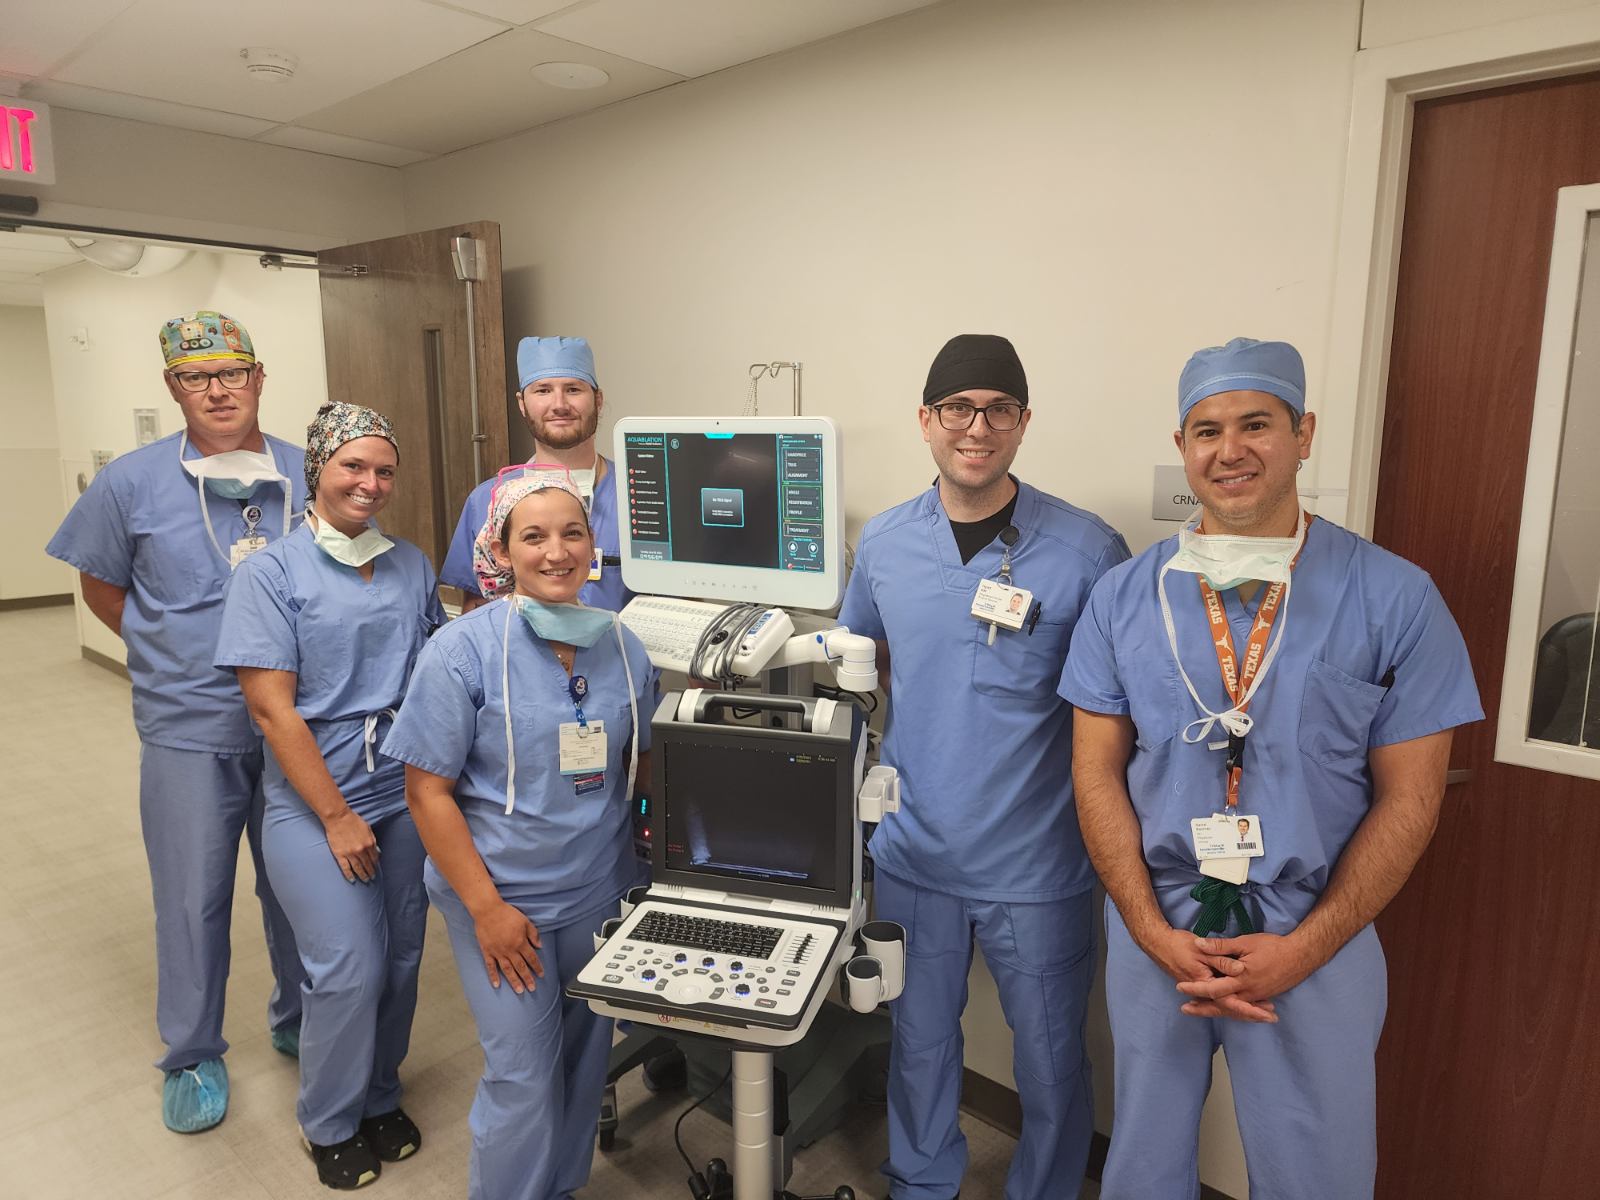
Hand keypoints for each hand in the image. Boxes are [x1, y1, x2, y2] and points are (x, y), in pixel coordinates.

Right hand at [324, 808, 378, 882]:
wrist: (338, 817)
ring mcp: (350, 853)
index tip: (375, 867)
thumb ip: (373, 841)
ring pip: (358, 868)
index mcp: (369, 843)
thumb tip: (377, 851)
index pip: (374, 857)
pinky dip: (349, 875)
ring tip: (365, 880)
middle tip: (372, 878)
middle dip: (370, 872)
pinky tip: (352, 880)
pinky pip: (345, 868)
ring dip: (362, 875)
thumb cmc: (353, 820)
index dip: (375, 864)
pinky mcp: (340, 855)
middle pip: (367, 865)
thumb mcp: (368, 829)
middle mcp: (361, 850)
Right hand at [474, 901, 544, 992]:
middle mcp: (510, 950)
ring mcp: (498, 952)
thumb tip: (540, 946)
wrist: (488, 910)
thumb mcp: (525, 921)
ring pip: (507, 970)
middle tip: (532, 989)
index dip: (537, 967)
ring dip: (514, 981)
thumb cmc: (507, 913)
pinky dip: (493, 976)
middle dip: (527, 979)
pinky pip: (490, 966)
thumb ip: (533, 934)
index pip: (531, 958)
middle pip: (521, 967)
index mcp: (520, 942)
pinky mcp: (487, 951)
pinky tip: (497, 985)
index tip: (541, 975)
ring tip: (519, 991)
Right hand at [1140, 925, 1277, 1023]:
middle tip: (1272, 1018)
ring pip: (1226, 1006)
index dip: (1250, 1008)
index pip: (1232, 1001)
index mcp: (1206, 983)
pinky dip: (1234, 1004)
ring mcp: (1203, 990)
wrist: (1158, 944)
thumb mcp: (1201, 949)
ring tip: (1264, 1013)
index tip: (1267, 1013)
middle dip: (1252, 1013)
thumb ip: (1221, 958)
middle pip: (1231, 1008)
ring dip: (1245, 1010)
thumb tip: (1240, 969)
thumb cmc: (1179, 944)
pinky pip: (1220, 1000)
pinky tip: (1244, 1003)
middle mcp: (1206, 991)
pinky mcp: (1202, 986)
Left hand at [1176, 932, 1319, 1015]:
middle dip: (1202, 1008)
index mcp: (1241, 980)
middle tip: (1184, 1009)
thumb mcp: (1245, 942)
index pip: (1213, 988)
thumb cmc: (1273, 947)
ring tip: (1199, 1010)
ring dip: (1215, 1010)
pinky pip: (1244, 1008)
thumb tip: (1199, 944)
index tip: (1180, 988)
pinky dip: (1232, 1010)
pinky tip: (1225, 1008)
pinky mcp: (1263, 996)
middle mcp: (1248, 993)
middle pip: (1220, 1005)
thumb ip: (1221, 946)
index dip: (1195, 989)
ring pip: (1232, 1009)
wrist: (1301, 956)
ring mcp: (1256, 997)